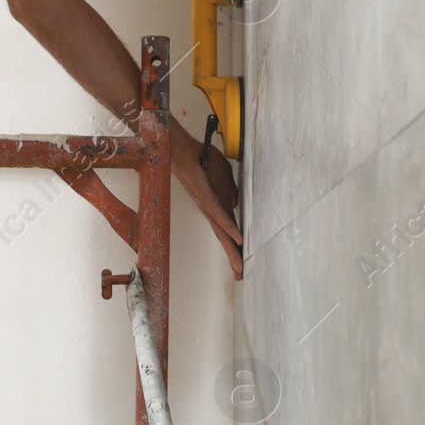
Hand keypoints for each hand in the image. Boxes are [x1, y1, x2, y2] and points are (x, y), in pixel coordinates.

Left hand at [171, 128, 242, 279]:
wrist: (183, 148)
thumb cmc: (203, 160)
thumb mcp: (224, 177)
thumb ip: (231, 192)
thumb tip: (236, 206)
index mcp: (216, 207)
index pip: (229, 231)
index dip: (236, 248)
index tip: (240, 264)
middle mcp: (211, 210)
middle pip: (224, 238)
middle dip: (232, 257)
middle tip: (239, 276)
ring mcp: (208, 204)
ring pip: (222, 232)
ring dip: (231, 250)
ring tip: (239, 266)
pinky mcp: (206, 196)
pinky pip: (220, 214)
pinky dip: (229, 226)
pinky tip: (238, 238)